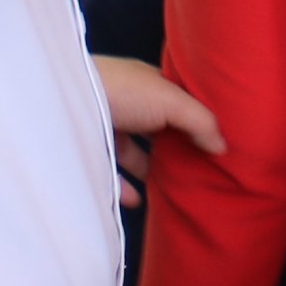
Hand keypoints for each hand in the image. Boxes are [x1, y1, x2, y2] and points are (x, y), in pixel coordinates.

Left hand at [93, 55, 221, 205]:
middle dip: (174, 148)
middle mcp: (127, 103)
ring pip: (133, 152)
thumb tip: (222, 146)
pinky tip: (136, 201)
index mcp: (147, 84)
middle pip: (156, 128)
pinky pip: (110, 173)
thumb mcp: (170, 100)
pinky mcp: (90, 150)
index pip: (176, 101)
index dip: (195, 119)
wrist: (63, 101)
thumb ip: (199, 122)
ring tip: (169, 190)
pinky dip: (124, 188)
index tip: (214, 143)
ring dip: (148, 170)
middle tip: (196, 170)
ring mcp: (107, 126)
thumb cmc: (119, 90)